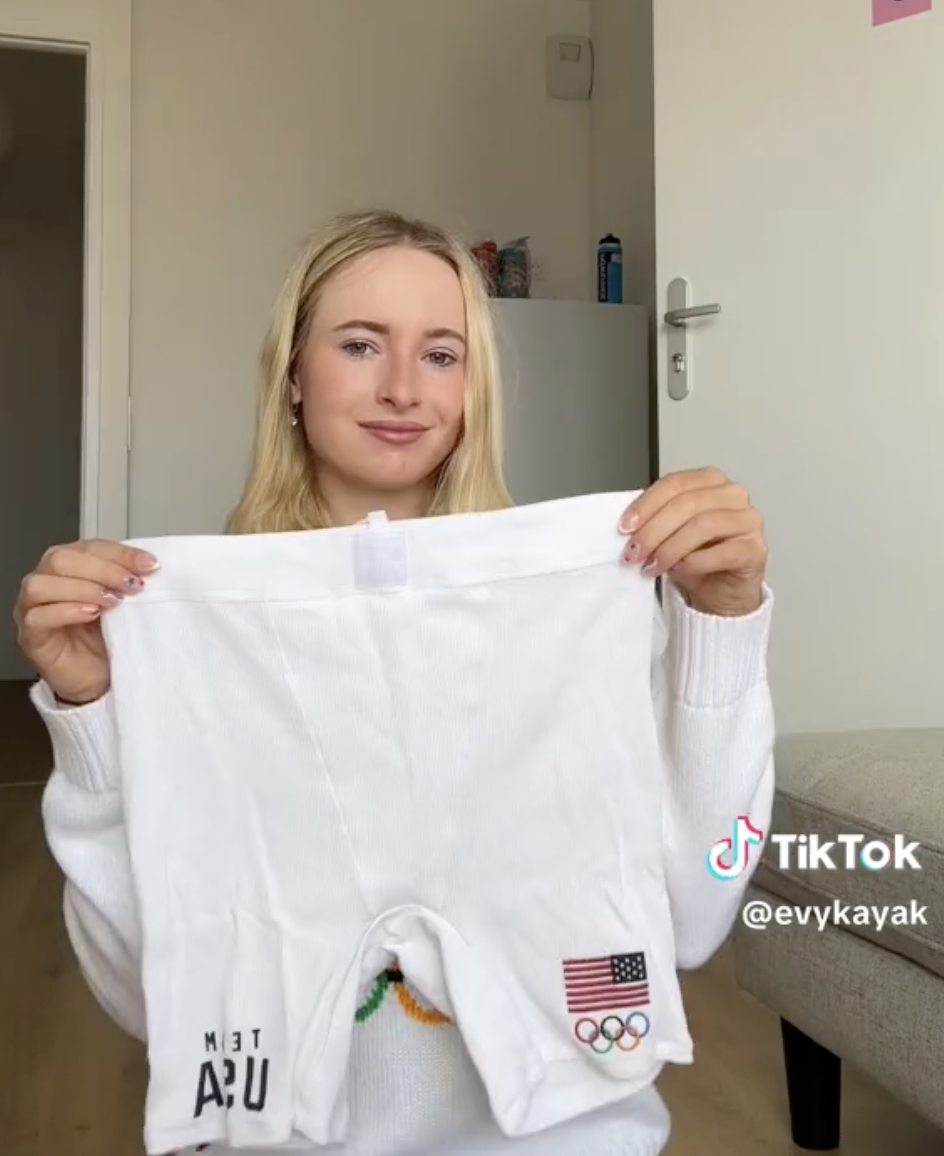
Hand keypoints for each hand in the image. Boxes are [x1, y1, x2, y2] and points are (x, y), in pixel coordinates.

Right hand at [13, 540, 158, 704]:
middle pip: (62, 559)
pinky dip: (67, 611)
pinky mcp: (31, 636)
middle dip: (104, 569)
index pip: (89, 547)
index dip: (120, 553)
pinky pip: (38, 616)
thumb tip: (149, 566)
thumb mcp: (124, 604)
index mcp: (70, 567)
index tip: (149, 565)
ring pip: (41, 584)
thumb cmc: (108, 640)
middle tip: (133, 585)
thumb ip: (128, 582)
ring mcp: (32, 608)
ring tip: (113, 602)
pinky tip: (92, 614)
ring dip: (83, 588)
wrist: (100, 679)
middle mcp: (47, 582)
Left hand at [619, 468, 766, 616]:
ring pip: (703, 525)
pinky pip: (721, 552)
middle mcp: (733, 495)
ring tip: (651, 566)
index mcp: (710, 481)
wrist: (720, 592)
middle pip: (687, 504)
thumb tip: (628, 526)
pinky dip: (693, 563)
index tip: (625, 526)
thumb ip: (654, 521)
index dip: (647, 504)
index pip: (675, 484)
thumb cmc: (696, 559)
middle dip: (653, 531)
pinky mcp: (755, 550)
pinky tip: (677, 570)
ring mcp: (749, 521)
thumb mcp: (669, 534)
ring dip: (669, 548)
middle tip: (633, 552)